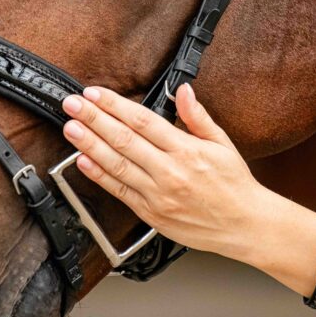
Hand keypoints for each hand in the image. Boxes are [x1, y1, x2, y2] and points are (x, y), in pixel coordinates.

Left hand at [62, 83, 266, 259]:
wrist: (244, 225)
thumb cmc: (233, 184)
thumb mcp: (222, 143)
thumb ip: (197, 116)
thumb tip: (183, 91)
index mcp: (186, 150)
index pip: (142, 120)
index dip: (115, 105)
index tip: (95, 93)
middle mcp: (169, 171)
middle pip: (123, 140)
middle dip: (94, 119)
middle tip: (72, 104)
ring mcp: (158, 195)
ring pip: (116, 165)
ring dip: (89, 144)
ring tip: (71, 128)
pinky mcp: (151, 214)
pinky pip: (120, 192)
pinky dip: (99, 176)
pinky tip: (82, 161)